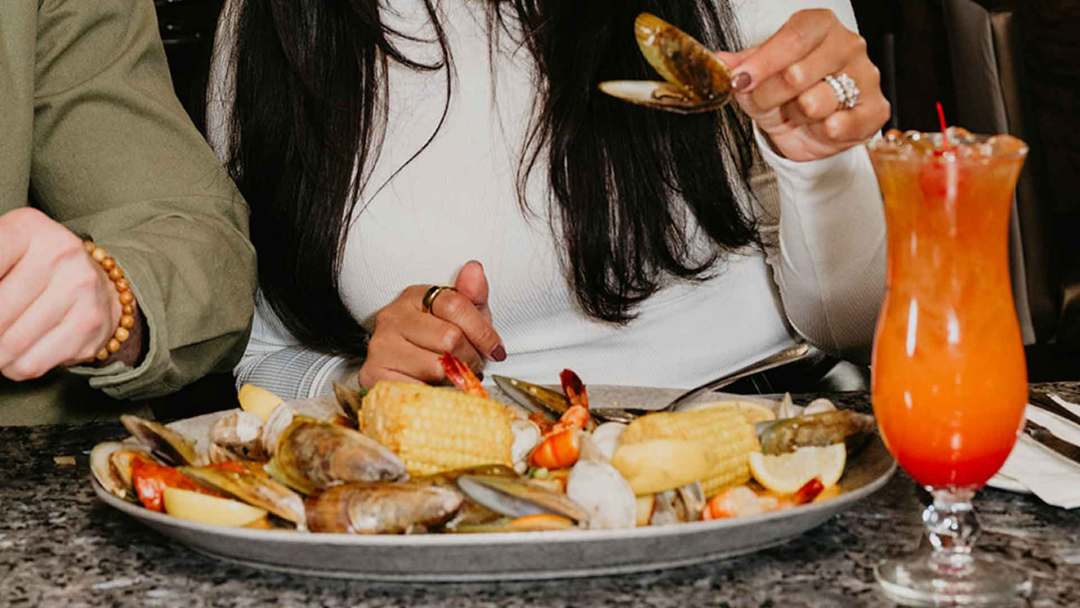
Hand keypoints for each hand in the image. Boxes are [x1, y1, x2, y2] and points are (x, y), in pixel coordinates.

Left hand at [0, 208, 122, 379]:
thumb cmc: (36, 271)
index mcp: (28, 228)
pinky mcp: (88, 324)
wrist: (102, 290)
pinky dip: (15, 365)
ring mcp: (78, 289)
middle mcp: (59, 254)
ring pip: (7, 344)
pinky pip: (30, 363)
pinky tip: (23, 349)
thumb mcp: (5, 253)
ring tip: (3, 338)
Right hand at [358, 261, 505, 387]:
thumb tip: (474, 270)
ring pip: (436, 366)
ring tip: (454, 376)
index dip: (482, 331)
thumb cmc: (436, 342)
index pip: (455, 305)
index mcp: (414, 296)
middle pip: (449, 338)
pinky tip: (435, 388)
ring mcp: (381, 347)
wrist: (403, 372)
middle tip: (472, 365)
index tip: (495, 349)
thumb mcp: (462, 318)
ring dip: (455, 378)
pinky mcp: (374, 376)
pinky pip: (419, 389)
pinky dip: (434, 394)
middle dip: (470, 356)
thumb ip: (472, 295)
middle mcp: (392, 318)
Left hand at [717, 9, 889, 162]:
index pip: (793, 38)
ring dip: (797, 115)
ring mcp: (866, 76)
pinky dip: (826, 130)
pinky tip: (821, 127)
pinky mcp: (876, 109)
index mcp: (820, 26)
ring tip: (798, 112)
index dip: (763, 63)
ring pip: (817, 102)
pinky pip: (846, 123)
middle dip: (770, 95)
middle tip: (765, 102)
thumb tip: (718, 61)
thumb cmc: (784, 94)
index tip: (740, 80)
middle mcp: (847, 45)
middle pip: (798, 73)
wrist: (807, 129)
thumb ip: (740, 66)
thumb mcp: (757, 77)